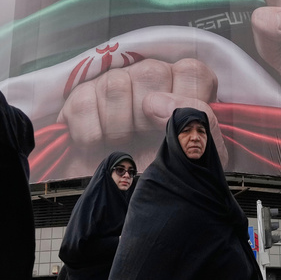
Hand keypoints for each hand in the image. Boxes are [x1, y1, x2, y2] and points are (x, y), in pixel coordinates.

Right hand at [57, 58, 227, 169]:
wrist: (124, 208)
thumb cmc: (165, 181)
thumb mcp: (196, 161)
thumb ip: (198, 125)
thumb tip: (159, 102)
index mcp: (184, 94)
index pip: (191, 71)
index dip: (185, 99)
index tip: (176, 128)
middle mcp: (150, 85)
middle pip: (152, 71)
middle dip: (149, 115)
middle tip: (146, 139)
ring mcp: (115, 89)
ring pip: (116, 83)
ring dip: (119, 125)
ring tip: (122, 145)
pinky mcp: (82, 102)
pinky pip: (84, 102)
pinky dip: (91, 133)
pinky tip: (97, 146)